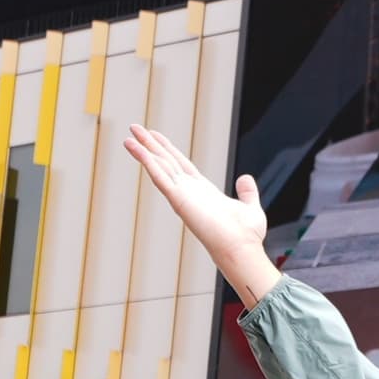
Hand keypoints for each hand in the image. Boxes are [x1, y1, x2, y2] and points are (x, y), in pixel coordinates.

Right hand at [122, 124, 278, 304]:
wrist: (242, 249)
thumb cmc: (246, 237)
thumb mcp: (250, 207)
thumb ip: (247, 192)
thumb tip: (245, 179)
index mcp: (203, 191)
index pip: (181, 164)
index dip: (168, 149)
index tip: (155, 136)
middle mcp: (189, 192)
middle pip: (166, 162)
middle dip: (150, 145)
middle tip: (135, 128)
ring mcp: (183, 195)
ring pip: (159, 167)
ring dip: (143, 151)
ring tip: (129, 136)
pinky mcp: (179, 200)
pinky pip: (160, 178)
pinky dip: (148, 163)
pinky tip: (137, 149)